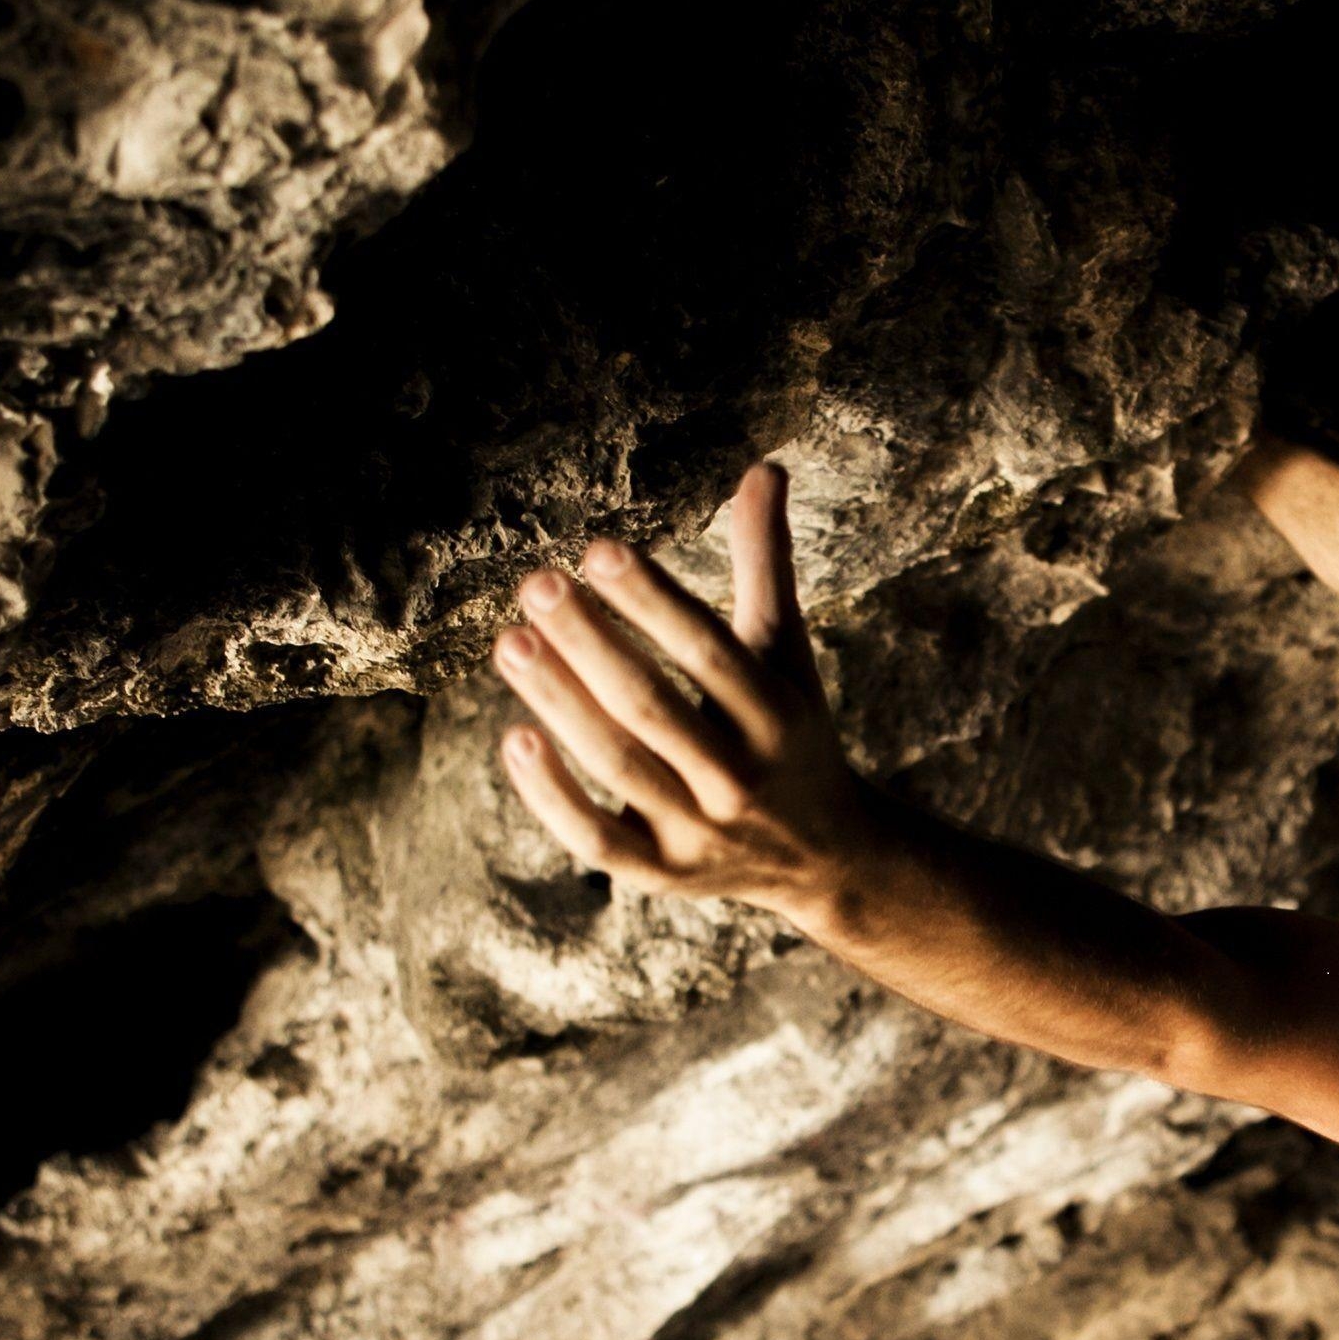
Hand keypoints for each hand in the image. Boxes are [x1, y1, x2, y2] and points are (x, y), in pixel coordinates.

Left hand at [492, 462, 875, 915]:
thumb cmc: (791, 730)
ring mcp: (701, 831)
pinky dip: (553, 797)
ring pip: (618, 766)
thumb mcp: (785, 649)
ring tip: (511, 642)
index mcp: (777, 713)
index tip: (597, 551)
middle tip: (536, 584)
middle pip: (653, 707)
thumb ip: (766, 562)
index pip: (707, 651)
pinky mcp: (664, 873)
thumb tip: (765, 466)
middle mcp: (741, 776)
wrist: (827, 857)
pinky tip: (514, 738)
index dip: (652, 600)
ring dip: (560, 704)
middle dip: (591, 644)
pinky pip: (598, 839)